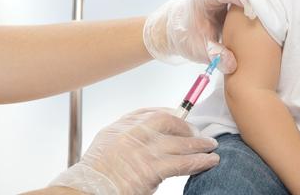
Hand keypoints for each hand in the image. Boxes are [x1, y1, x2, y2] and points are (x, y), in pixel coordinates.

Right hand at [49, 108, 219, 194]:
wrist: (87, 189)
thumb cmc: (95, 175)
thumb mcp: (105, 146)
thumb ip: (125, 139)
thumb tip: (146, 142)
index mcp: (121, 126)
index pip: (150, 112)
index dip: (169, 114)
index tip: (180, 116)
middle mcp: (135, 132)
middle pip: (169, 122)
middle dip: (187, 128)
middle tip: (198, 134)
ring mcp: (145, 149)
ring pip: (180, 142)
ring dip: (199, 144)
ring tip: (211, 146)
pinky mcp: (153, 168)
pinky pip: (182, 162)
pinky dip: (200, 161)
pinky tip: (210, 161)